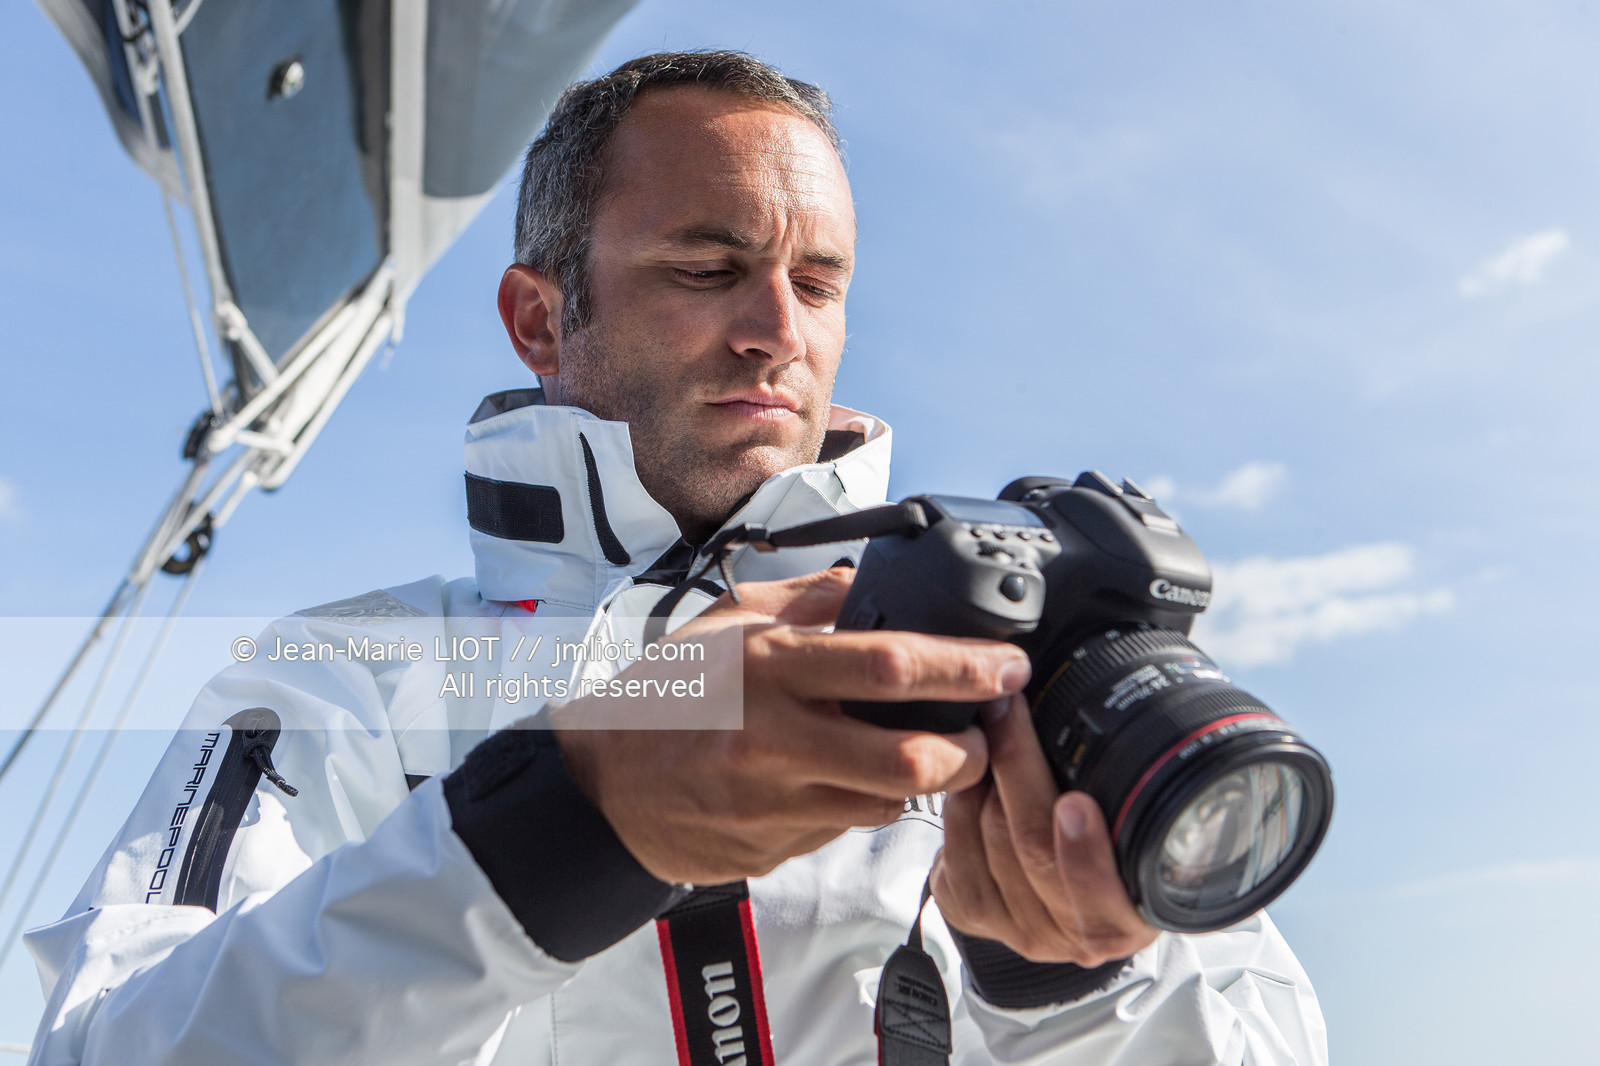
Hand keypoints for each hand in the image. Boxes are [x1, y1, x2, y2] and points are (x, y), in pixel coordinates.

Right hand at [553, 567, 1030, 884]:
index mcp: (770, 668)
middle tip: (988, 730)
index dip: (964, 667)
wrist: (605, 786)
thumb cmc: (666, 697)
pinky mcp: (778, 846)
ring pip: (891, 803)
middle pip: (910, 759)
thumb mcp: (727, 621)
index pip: (889, 666)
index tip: (1006, 664)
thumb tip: (871, 578)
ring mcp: (777, 802)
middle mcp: (777, 738)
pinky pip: (851, 828)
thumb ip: (807, 599)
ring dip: (927, 781)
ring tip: (932, 751)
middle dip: (971, 751)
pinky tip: (859, 778)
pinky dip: (871, 803)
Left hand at [931, 692, 1160, 966]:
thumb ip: (1125, 796)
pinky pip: (953, 849)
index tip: (1075, 804)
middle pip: (1032, 848)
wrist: (1079, 901)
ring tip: (991, 730)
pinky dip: (958, 803)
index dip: (1085, 853)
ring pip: (985, 838)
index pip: (1101, 894)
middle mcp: (1069, 935)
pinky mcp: (970, 914)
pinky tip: (974, 778)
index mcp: (1126, 919)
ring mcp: (1017, 927)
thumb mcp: (1140, 831)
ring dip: (983, 778)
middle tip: (1010, 711)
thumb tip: (1131, 719)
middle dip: (1019, 767)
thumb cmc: (1115, 850)